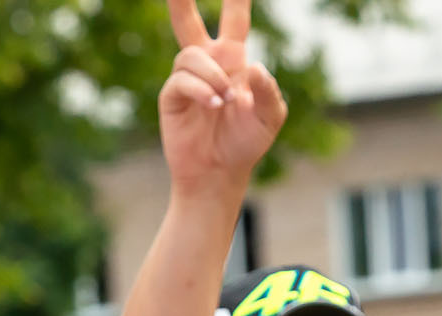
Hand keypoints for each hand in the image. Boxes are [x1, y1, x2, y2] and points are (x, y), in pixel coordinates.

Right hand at [161, 0, 284, 196]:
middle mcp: (207, 63)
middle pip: (188, 20)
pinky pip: (181, 80)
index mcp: (233, 59)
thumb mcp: (270, 117)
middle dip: (179, 0)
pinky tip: (213, 104)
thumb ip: (268, 91)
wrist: (220, 173)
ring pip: (191, 55)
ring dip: (212, 76)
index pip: (235, 18)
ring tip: (224, 101)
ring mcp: (187, 79)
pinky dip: (200, 90)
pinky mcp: (171, 96)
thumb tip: (253, 67)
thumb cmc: (246, 144)